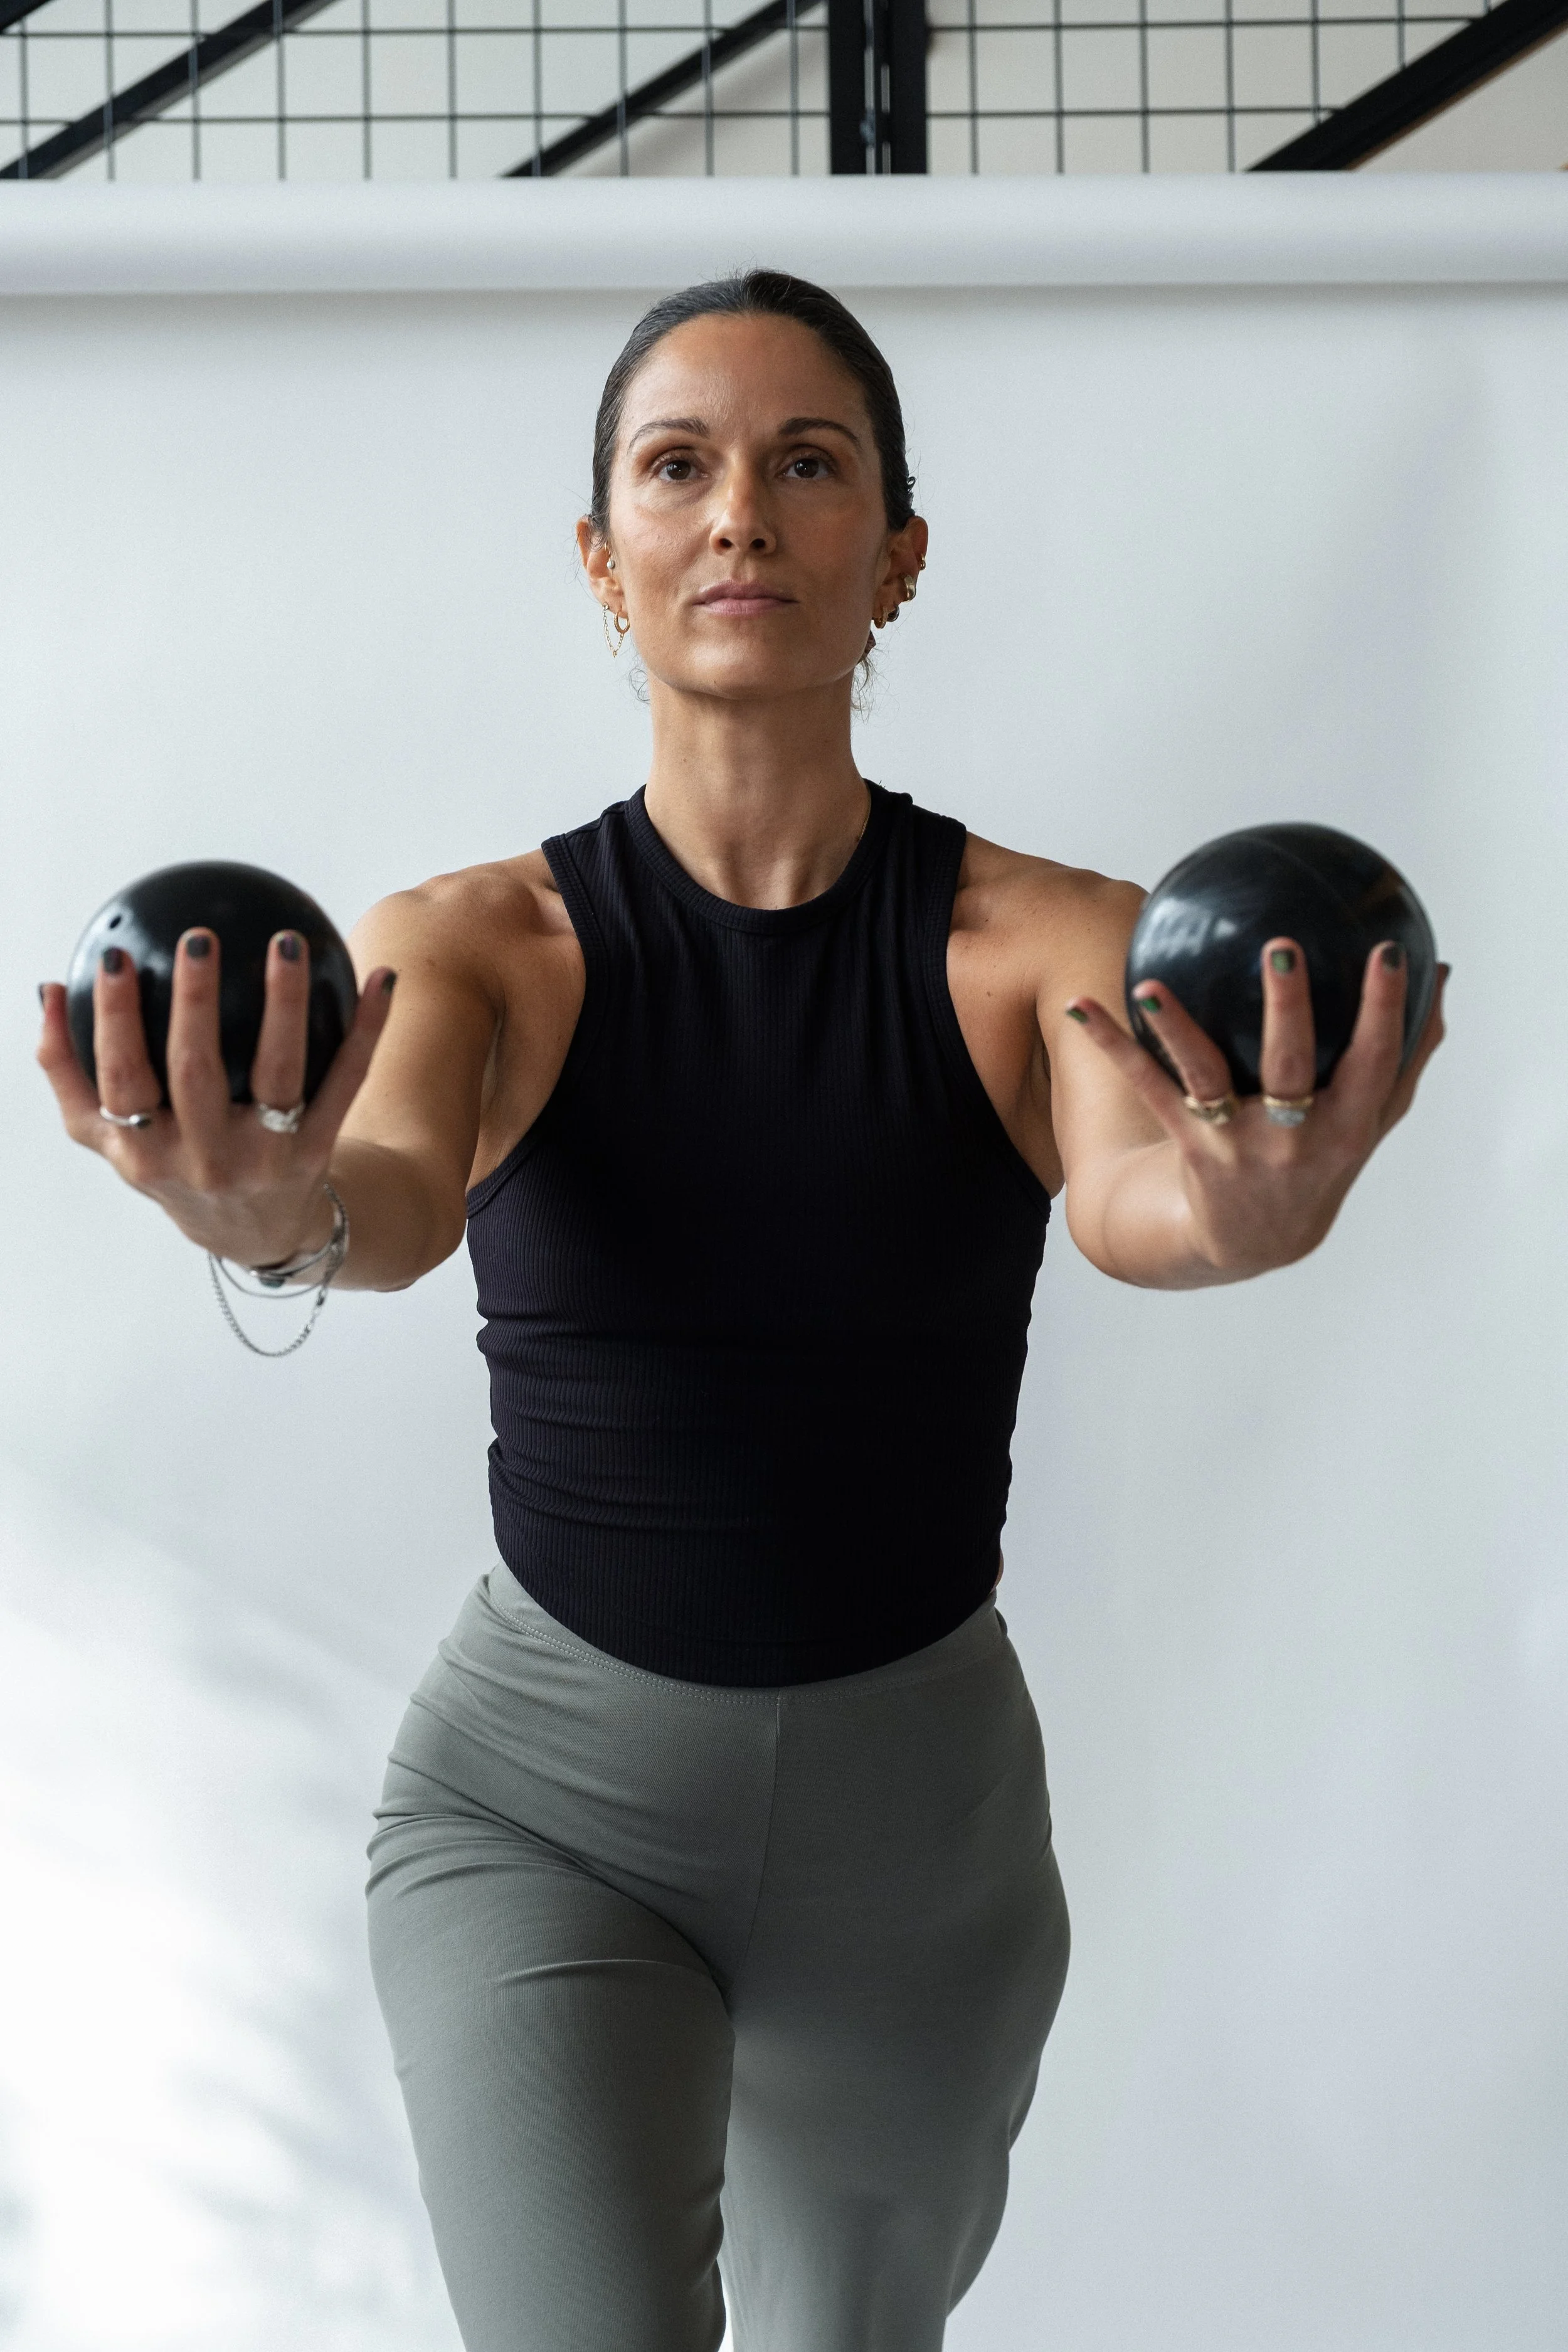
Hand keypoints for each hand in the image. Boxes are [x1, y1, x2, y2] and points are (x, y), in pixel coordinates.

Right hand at [37, 927, 395, 1268]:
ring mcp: (264, 1157)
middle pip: (195, 1073)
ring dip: (283, 1005)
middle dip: (194, 1004)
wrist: (258, 1233)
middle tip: (199, 935)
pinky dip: (366, 1030)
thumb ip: (68, 1071)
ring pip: (278, 1073)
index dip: (114, 1021)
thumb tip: (45, 989)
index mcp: (144, 1151)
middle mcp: (202, 1158)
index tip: (115, 957)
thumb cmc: (173, 1161)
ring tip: (286, 941)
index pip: (121, 1079)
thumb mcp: (111, 1136)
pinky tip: (381, 978)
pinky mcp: (318, 1152)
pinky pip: (345, 1082)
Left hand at [1064, 938, 1448, 1274]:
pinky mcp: (1188, 1145)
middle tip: (1281, 948)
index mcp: (1347, 1122)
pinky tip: (1081, 1007)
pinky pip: (1148, 1088)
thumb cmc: (1323, 1158)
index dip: (1383, 1010)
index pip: (1375, 1059)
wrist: (1257, 1239)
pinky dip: (1114, 1046)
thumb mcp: (1372, 1119)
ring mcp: (1236, 1143)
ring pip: (1205, 1078)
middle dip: (1288, 1009)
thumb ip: (1408, 1053)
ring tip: (1149, 984)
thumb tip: (1439, 973)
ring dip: (1177, 1028)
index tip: (1387, 953)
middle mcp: (1293, 1136)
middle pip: (1292, 1065)